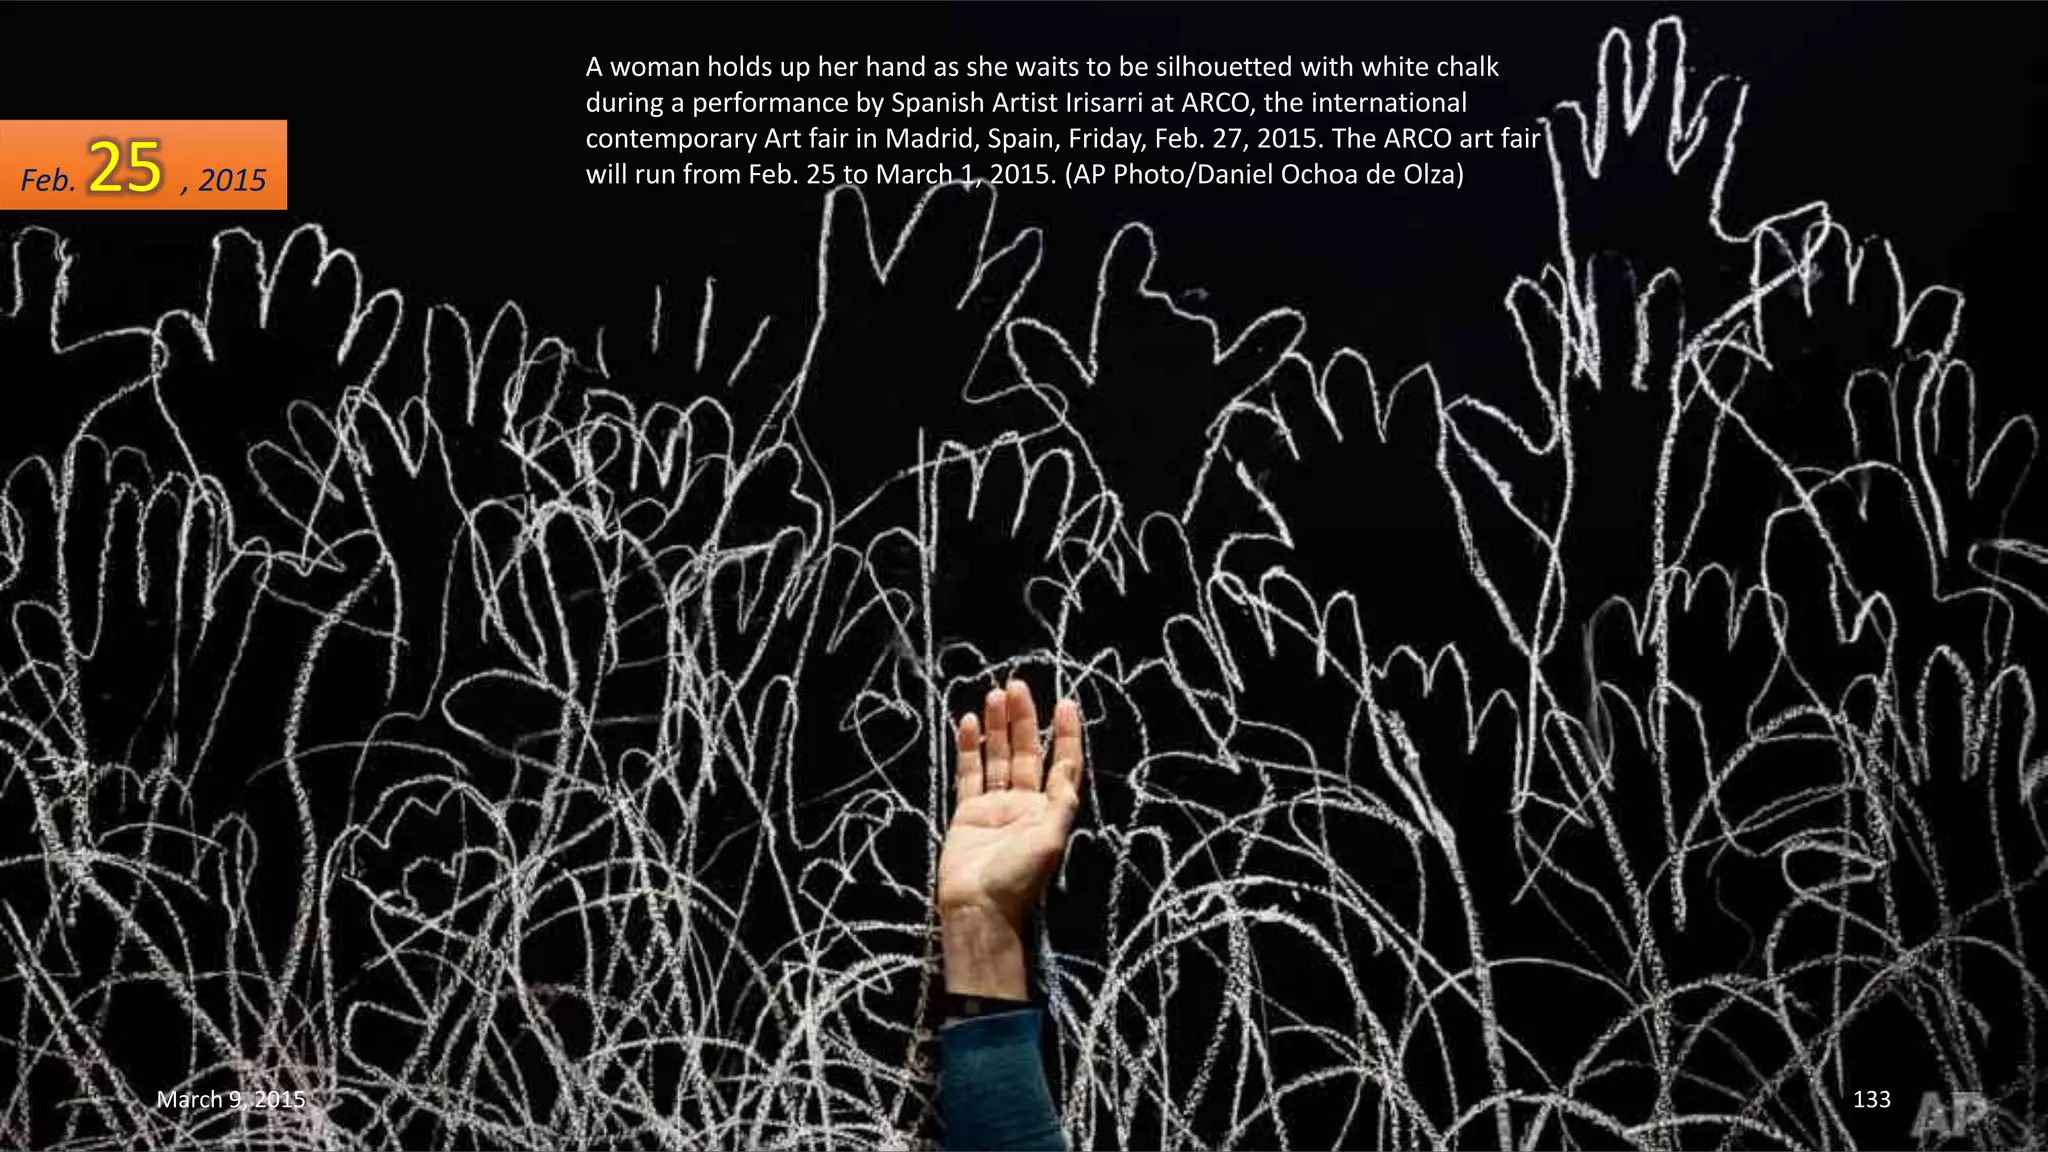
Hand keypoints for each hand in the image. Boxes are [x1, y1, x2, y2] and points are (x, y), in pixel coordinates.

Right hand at [938, 681, 1084, 997]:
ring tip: (994, 694)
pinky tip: (968, 722)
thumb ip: (1061, 803)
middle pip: (1027, 751)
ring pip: (999, 756)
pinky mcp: (967, 812)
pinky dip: (970, 748)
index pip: (1062, 763)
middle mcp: (1025, 804)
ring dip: (998, 727)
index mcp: (1049, 811)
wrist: (977, 908)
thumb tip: (1071, 767)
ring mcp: (995, 806)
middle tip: (1017, 685)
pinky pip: (969, 773)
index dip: (1066, 733)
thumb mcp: (1050, 842)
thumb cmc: (1018, 880)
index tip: (1066, 702)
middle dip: (1024, 719)